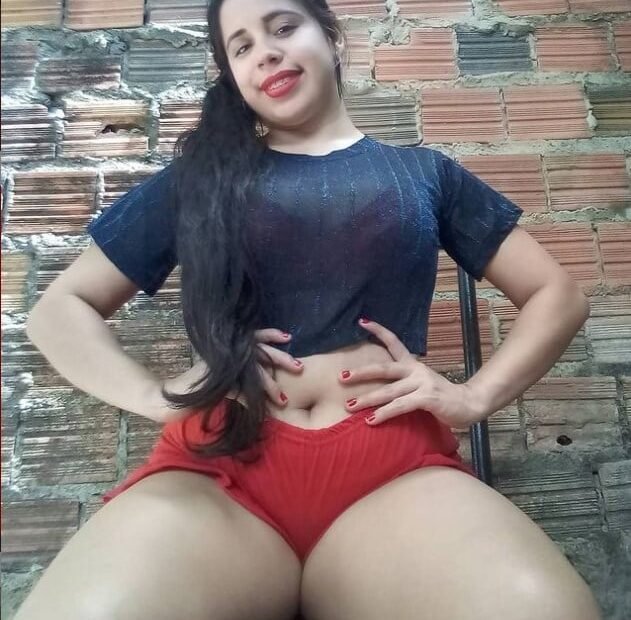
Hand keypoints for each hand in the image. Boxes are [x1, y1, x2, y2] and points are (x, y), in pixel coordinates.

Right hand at [146, 328, 302, 422]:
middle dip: (281, 359)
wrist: (170, 398)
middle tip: (300, 367)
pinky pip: (238, 391)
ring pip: (252, 373)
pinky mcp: (214, 382)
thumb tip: (265, 374)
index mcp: (228, 347)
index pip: (252, 335)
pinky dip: (250, 401)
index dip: (270, 334)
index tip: (288, 337)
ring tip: (284, 400)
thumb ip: (241, 371)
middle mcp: (225, 352)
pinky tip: (262, 411)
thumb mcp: (224, 376)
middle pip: (259, 352)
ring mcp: (219, 366)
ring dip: (269, 387)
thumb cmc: (200, 386)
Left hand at [339, 318, 485, 429]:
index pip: (394, 342)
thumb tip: (377, 389)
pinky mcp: (427, 398)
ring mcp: (422, 383)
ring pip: (388, 391)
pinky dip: (384, 413)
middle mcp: (416, 370)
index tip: (362, 321)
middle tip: (342, 377)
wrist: (468, 404)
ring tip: (349, 406)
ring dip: (367, 399)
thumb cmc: (441, 397)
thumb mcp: (420, 384)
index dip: (378, 330)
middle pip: (384, 368)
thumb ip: (403, 383)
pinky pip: (400, 406)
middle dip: (361, 373)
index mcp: (413, 364)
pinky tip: (371, 420)